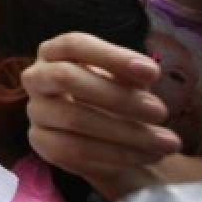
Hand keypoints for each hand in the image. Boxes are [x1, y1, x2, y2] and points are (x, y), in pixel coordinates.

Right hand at [23, 33, 181, 193]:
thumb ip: (131, 72)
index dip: (111, 56)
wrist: (103, 138)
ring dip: (126, 133)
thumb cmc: (113, 96)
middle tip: (161, 112)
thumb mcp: (125, 78)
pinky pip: (74, 151)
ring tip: (166, 142)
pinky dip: (115, 155)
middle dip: (118, 96)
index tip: (153, 73)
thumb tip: (146, 71)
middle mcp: (36, 77)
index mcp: (54, 52)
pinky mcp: (41, 143)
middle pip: (66, 77)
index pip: (74, 44)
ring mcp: (35, 111)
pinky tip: (144, 157)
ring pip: (74, 118)